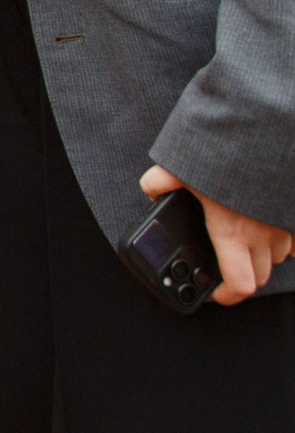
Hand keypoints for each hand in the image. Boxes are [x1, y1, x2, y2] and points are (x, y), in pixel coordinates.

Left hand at [141, 165, 293, 304]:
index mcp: (232, 232)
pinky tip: (269, 231)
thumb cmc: (226, 156)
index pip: (240, 284)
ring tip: (243, 244)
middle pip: (259, 275)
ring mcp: (283, 226)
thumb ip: (160, 181)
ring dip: (261, 257)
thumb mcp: (182, 167)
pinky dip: (286, 243)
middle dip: (241, 276)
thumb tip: (151, 190)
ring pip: (277, 257)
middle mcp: (262, 235)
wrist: (266, 137)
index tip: (215, 293)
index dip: (227, 296)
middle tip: (224, 267)